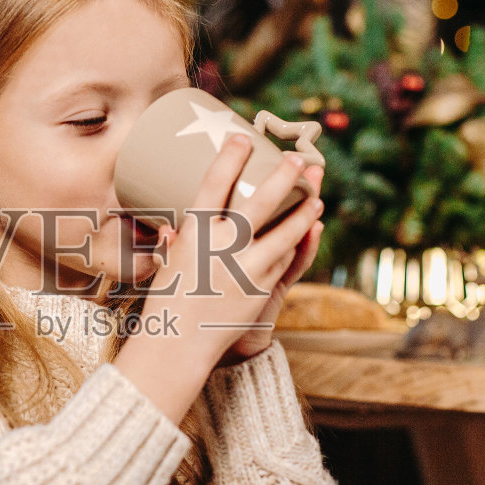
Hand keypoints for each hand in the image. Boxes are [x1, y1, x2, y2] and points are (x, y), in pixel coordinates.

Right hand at [147, 135, 324, 365]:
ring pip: (286, 232)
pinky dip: (297, 243)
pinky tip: (306, 232)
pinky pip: (285, 260)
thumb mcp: (168, 263)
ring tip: (317, 196)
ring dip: (305, 211)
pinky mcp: (261, 290)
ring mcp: (246, 269)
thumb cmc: (167, 301)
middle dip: (284, 176)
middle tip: (298, 158)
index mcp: (194, 234)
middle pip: (262, 201)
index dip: (231, 158)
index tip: (243, 138)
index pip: (215, 184)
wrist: (178, 346)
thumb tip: (176, 225)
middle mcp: (222, 248)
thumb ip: (179, 241)